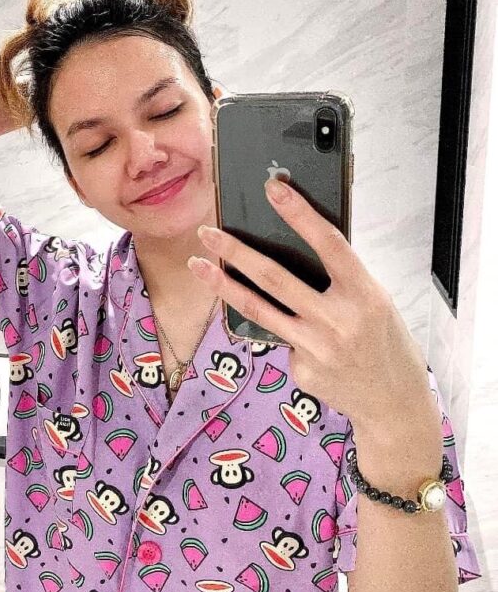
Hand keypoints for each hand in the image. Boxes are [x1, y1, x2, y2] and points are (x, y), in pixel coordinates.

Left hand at [189, 178, 432, 430]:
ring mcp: (316, 348)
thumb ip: (341, 280)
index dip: (300, 214)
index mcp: (365, 294)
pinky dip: (281, 331)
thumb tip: (295, 248)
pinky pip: (279, 338)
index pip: (329, 244)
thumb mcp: (376, 303)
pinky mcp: (301, 369)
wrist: (393, 402)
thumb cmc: (384, 342)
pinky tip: (301, 341)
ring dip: (223, 285)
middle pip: (275, 277)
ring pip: (259, 308)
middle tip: (207, 231)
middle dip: (236, 251)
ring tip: (198, 265)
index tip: (274, 188)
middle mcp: (339, 320)